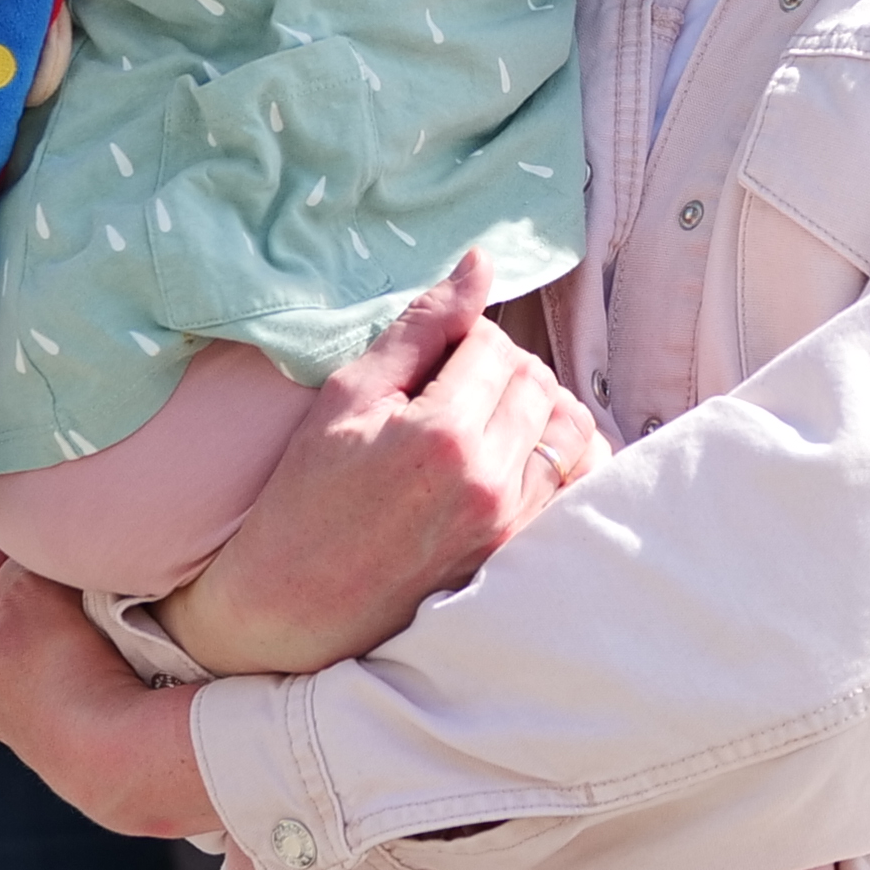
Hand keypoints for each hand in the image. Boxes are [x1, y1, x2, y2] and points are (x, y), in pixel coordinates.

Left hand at [0, 549, 211, 840]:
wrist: (114, 756)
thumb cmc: (66, 673)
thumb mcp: (31, 594)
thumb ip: (20, 563)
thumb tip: (32, 556)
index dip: (23, 543)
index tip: (58, 526)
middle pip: (16, 610)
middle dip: (43, 584)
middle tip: (82, 566)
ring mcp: (25, 720)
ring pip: (45, 647)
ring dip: (67, 625)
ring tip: (103, 611)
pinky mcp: (64, 740)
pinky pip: (73, 680)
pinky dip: (86, 661)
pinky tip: (112, 657)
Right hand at [160, 251, 607, 676]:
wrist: (292, 606)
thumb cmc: (306, 497)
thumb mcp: (348, 397)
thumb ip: (422, 326)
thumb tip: (482, 263)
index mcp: (441, 435)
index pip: (494, 346)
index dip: (465, 340)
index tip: (434, 360)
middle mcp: (488, 482)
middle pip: (537, 382)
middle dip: (504, 369)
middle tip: (458, 384)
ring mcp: (510, 525)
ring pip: (569, 428)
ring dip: (538, 407)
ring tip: (490, 415)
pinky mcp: (518, 555)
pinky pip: (578, 484)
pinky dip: (566, 454)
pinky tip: (528, 450)